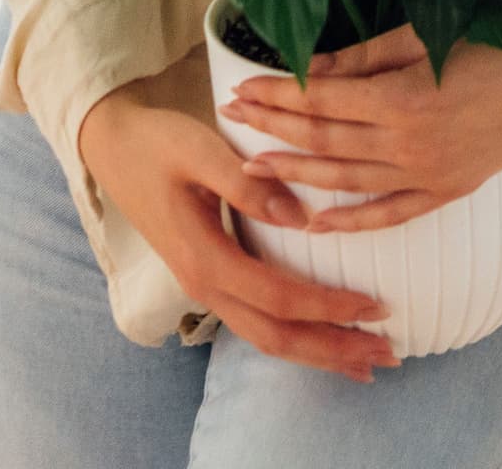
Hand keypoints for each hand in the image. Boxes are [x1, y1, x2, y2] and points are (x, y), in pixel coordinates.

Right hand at [79, 76, 400, 382]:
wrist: (114, 146)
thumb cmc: (157, 142)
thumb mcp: (198, 149)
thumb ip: (245, 182)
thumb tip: (301, 217)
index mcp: (203, 257)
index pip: (277, 296)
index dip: (326, 306)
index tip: (373, 305)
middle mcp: (205, 283)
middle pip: (276, 336)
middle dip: (332, 349)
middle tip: (387, 355)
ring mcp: (206, 284)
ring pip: (267, 335)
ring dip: (318, 350)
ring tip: (365, 360)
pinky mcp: (211, 275)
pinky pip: (258, 319)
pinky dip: (296, 333)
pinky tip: (323, 333)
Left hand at [220, 20, 501, 232]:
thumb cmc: (490, 46)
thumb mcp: (422, 37)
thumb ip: (362, 57)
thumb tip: (310, 66)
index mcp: (400, 97)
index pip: (320, 97)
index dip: (277, 92)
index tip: (241, 85)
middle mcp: (407, 143)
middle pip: (324, 137)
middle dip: (273, 126)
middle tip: (231, 116)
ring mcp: (427, 174)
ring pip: (346, 180)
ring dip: (296, 173)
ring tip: (253, 168)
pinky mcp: (446, 192)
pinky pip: (389, 214)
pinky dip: (352, 222)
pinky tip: (316, 224)